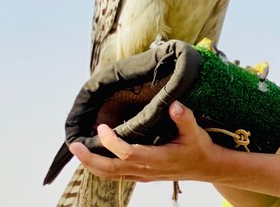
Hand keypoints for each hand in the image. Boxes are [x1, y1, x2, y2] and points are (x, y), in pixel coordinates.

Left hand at [70, 101, 217, 182]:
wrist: (205, 167)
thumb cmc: (199, 148)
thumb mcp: (196, 132)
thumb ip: (184, 118)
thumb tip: (174, 104)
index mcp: (158, 159)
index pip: (127, 153)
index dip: (112, 142)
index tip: (102, 127)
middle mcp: (146, 170)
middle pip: (110, 169)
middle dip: (89, 159)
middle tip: (74, 145)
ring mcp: (142, 175)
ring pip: (109, 175)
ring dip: (91, 164)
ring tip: (78, 149)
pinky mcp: (141, 176)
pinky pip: (114, 175)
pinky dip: (100, 167)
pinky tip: (94, 155)